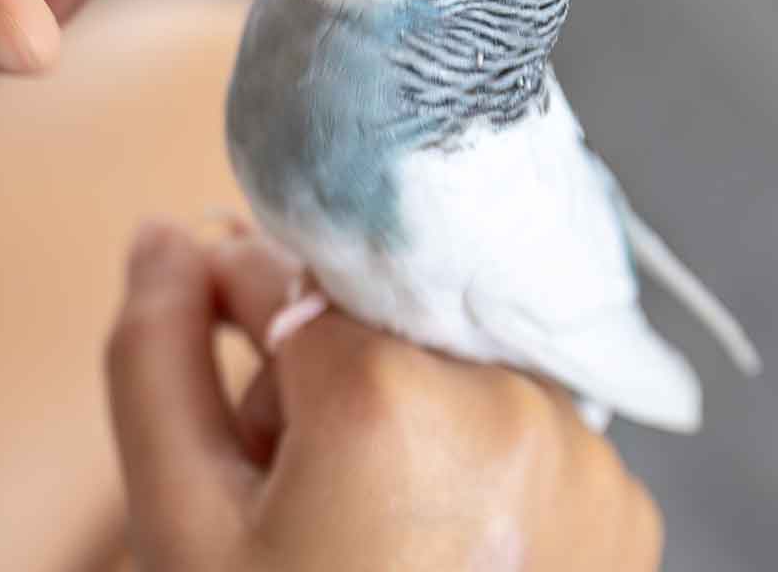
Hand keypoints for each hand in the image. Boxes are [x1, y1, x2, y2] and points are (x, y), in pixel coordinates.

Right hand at [105, 223, 663, 570]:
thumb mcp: (177, 524)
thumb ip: (153, 356)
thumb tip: (165, 237)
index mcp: (391, 394)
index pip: (286, 269)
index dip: (232, 322)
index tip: (222, 384)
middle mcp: (510, 400)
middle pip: (375, 318)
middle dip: (314, 377)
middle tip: (282, 488)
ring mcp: (586, 457)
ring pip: (452, 368)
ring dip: (397, 416)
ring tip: (361, 531)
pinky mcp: (625, 508)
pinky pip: (523, 432)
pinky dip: (470, 464)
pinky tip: (430, 551)